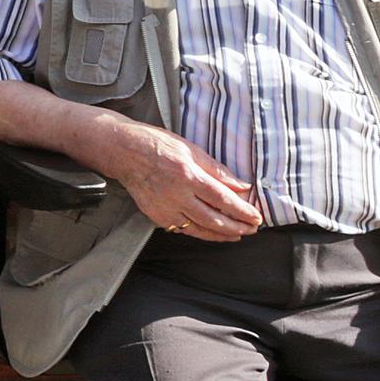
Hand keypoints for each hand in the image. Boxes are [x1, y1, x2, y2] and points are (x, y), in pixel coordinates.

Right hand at [109, 120, 262, 240]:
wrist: (123, 151)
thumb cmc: (157, 145)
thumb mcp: (191, 149)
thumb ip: (217, 170)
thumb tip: (241, 186)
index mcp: (187, 175)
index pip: (222, 199)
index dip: (242, 211)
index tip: (256, 217)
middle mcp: (176, 195)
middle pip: (213, 219)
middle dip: (236, 227)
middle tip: (252, 229)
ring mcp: (164, 208)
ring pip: (198, 229)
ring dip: (221, 235)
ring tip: (236, 235)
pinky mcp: (155, 215)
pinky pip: (182, 229)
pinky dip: (200, 233)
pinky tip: (211, 232)